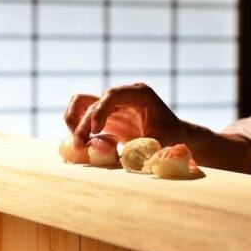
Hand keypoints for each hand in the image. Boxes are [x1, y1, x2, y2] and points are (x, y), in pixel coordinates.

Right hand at [64, 83, 186, 148]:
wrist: (175, 136)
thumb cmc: (171, 137)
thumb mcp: (160, 142)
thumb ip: (143, 147)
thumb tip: (122, 156)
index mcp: (140, 93)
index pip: (112, 94)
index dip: (100, 111)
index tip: (95, 131)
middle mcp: (125, 94)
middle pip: (95, 101)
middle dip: (84, 123)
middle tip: (80, 145)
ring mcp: (114, 103)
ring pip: (83, 102)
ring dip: (75, 120)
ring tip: (77, 143)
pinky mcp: (107, 114)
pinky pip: (84, 113)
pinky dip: (78, 126)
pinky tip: (83, 144)